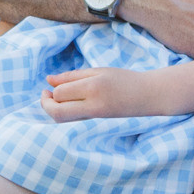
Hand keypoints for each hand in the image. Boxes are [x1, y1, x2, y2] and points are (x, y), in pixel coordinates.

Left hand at [41, 65, 172, 120]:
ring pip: (63, 120)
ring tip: (55, 99)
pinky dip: (64, 114)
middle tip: (45, 95)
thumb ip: (72, 76)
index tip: (49, 85)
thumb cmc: (124, 79)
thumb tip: (49, 81)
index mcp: (94, 87)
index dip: (52, 90)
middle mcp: (93, 104)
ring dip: (53, 110)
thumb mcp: (98, 71)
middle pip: (58, 113)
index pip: (61, 93)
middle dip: (45, 105)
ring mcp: (95, 116)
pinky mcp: (97, 122)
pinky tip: (67, 105)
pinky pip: (73, 121)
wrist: (148, 96)